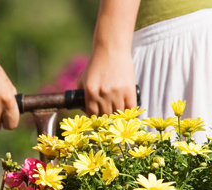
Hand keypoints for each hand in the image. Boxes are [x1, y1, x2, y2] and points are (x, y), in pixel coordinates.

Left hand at [78, 0, 139, 115]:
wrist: (111, 49)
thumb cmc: (96, 64)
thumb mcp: (83, 78)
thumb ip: (81, 94)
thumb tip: (84, 110)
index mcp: (90, 91)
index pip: (92, 114)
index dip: (95, 119)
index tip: (99, 119)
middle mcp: (102, 93)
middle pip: (105, 116)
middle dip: (106, 118)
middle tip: (109, 117)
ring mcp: (116, 92)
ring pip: (117, 114)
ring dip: (118, 116)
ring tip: (118, 115)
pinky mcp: (129, 89)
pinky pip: (130, 109)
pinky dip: (129, 113)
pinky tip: (128, 113)